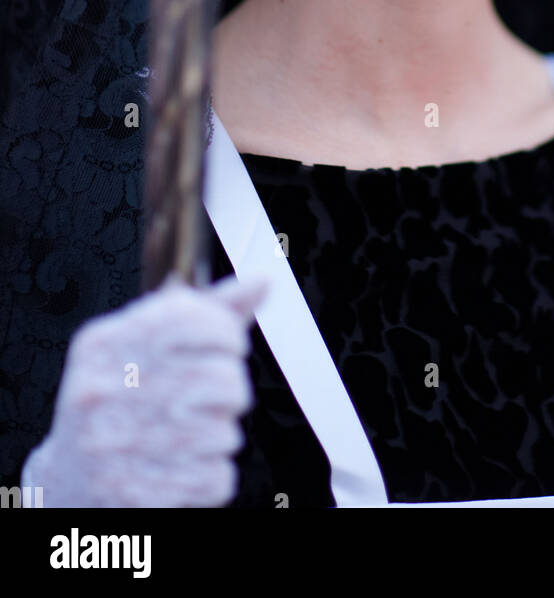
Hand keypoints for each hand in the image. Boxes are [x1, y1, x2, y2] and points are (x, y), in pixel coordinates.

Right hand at [20, 273, 267, 507]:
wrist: (68, 482)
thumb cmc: (119, 401)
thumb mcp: (142, 346)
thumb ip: (204, 313)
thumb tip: (262, 280)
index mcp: (103, 344)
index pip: (191, 318)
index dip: (226, 333)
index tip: (226, 347)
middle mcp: (103, 391)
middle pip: (221, 378)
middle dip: (231, 390)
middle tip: (211, 399)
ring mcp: (115, 446)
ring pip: (225, 432)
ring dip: (220, 435)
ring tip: (188, 436)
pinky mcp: (134, 497)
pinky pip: (217, 479)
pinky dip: (212, 476)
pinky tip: (182, 468)